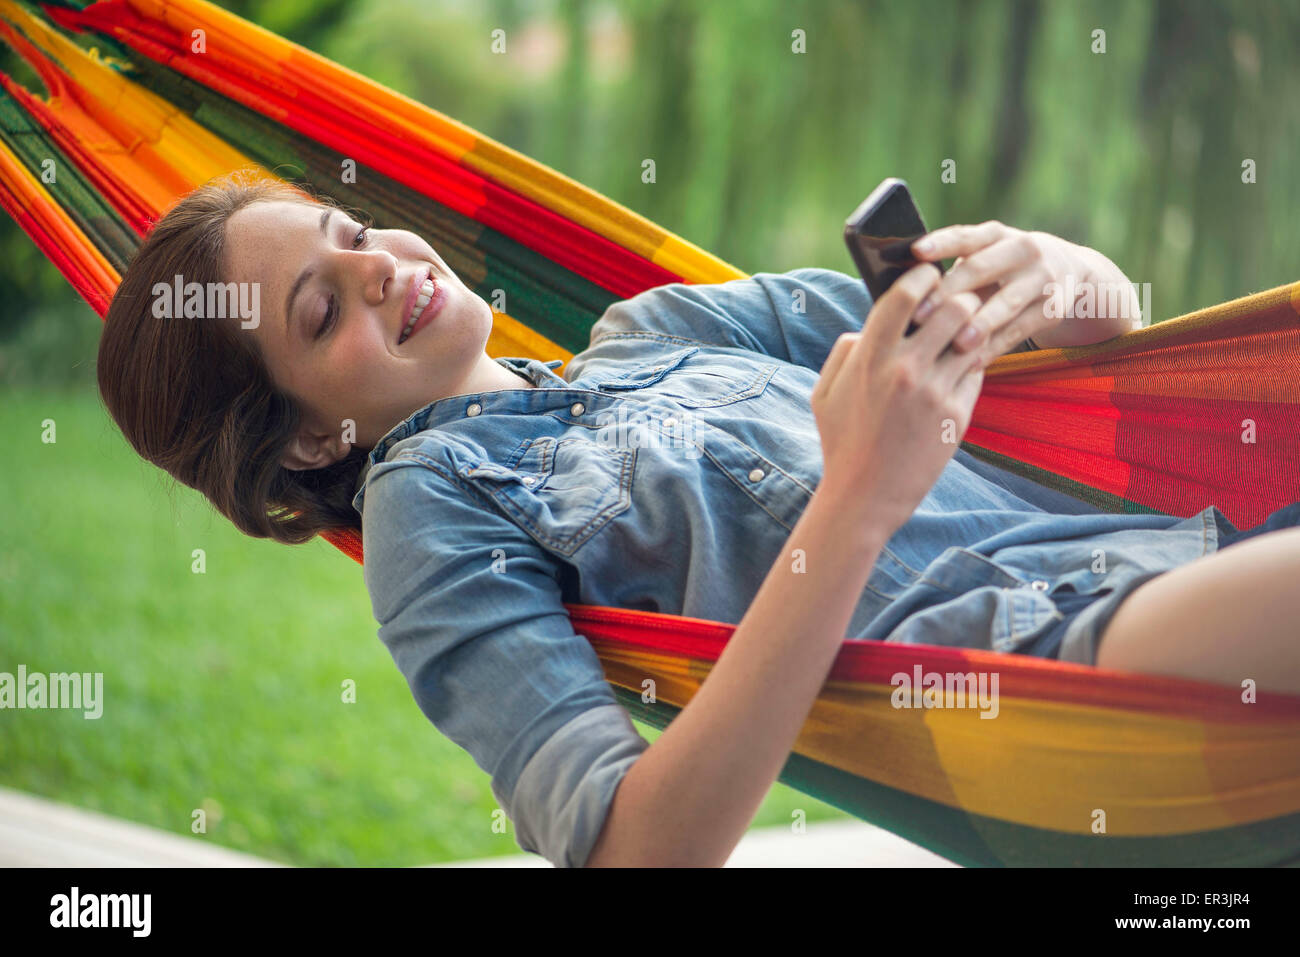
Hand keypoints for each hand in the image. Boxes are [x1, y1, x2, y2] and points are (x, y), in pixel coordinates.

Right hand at [812, 263, 987, 537]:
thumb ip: (846, 350)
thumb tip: (870, 324)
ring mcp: (935, 393)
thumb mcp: (824, 392)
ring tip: (961, 333)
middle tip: (957, 302)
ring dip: (970, 330)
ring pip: (971, 338)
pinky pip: (976, 372)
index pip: (904, 296)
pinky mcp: (957, 416)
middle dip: (959, 298)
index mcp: (869, 358)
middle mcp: (905, 370)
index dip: (921, 276)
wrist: (864, 496)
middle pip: (952, 308)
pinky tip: (958, 370)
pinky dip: (971, 364)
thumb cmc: (842, 442)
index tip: (928, 273)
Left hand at [907, 221, 1138, 357]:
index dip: (941, 243)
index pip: (965, 236)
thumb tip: (903, 286)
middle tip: (920, 316)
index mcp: (996, 234)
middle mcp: (1023, 249)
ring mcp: (1042, 279)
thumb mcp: (985, 256)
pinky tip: (971, 363)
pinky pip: (1019, 331)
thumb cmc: (1002, 268)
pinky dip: (994, 348)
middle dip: (949, 293)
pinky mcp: (1053, 309)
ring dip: (979, 324)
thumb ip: (953, 266)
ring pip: (1006, 303)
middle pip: (981, 269)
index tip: (915, 252)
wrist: (1068, 273)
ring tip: (956, 343)